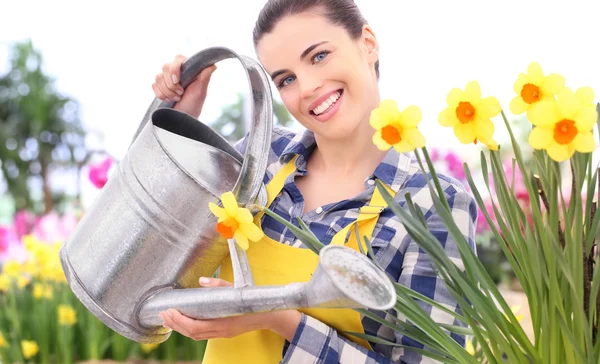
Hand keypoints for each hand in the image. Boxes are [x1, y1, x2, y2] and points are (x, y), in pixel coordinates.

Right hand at [151, 54, 216, 118]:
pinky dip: (160, 94)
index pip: (178, 59)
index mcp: (188, 70)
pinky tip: (168, 100)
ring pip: (158, 77)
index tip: (177, 81)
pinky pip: (154, 85)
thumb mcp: (201, 92)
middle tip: (180, 94)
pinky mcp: (159, 86)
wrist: (183, 120)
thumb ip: (205, 77)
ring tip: (176, 99)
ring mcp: (166, 79)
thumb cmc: (194, 105)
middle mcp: (177, 72)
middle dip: (171, 84)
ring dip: (167, 91)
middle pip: (165, 67)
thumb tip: (213, 65)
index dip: (175, 69)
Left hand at [159, 277, 301, 341]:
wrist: (270, 315)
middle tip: (162, 314)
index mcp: (223, 323)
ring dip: (180, 328)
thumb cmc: (254, 302)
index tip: (169, 311)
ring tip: (168, 319)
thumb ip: (218, 285)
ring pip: (196, 336)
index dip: (180, 321)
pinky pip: (202, 334)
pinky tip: (183, 322)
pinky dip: (189, 329)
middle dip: (175, 324)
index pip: (196, 327)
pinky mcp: (223, 332)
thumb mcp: (236, 289)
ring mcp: (222, 333)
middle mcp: (221, 331)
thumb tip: (202, 280)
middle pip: (192, 333)